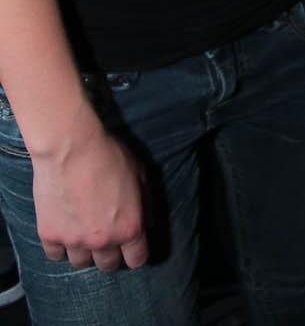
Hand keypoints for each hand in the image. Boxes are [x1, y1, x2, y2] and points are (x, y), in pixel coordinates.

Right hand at [32, 122, 147, 271]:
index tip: (129, 247)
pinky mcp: (50, 235)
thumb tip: (148, 224)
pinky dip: (60, 245)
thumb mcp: (139, 174)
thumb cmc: (108, 154)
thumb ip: (146, 204)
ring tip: (82, 228)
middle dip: (109, 253)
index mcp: (129, 228)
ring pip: (81, 263)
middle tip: (104, 235)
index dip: (135, 253)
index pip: (137, 260)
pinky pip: (56, 254)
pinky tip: (64, 227)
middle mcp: (103, 241)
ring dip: (83, 250)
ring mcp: (74, 241)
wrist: (71, 146)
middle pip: (108, 265)